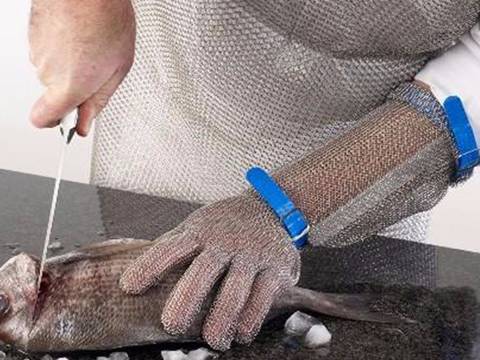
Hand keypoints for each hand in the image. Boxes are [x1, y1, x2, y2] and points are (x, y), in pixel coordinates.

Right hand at [29, 0, 135, 135]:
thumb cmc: (106, 20)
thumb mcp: (117, 70)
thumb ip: (98, 101)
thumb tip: (84, 124)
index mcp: (69, 87)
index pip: (43, 119)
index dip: (57, 122)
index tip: (73, 119)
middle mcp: (47, 72)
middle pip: (56, 92)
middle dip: (76, 86)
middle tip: (98, 69)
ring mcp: (37, 52)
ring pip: (53, 70)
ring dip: (71, 64)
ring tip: (92, 45)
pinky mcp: (33, 35)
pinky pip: (49, 52)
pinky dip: (63, 48)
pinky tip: (80, 35)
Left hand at [120, 194, 300, 349]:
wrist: (271, 208)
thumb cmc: (224, 225)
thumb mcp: (197, 225)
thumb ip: (173, 246)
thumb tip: (133, 274)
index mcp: (199, 231)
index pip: (170, 248)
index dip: (149, 266)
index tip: (129, 288)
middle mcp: (225, 241)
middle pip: (203, 270)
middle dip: (186, 300)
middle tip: (172, 325)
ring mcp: (252, 254)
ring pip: (236, 289)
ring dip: (222, 318)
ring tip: (214, 341)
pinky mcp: (277, 267)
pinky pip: (264, 296)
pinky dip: (251, 318)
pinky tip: (241, 334)